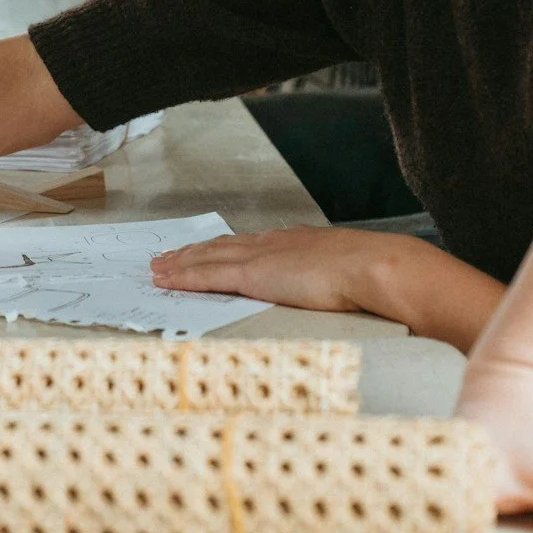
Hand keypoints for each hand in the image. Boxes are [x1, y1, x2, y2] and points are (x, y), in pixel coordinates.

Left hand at [147, 225, 404, 314]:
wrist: (374, 268)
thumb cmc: (371, 276)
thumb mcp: (347, 273)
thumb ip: (332, 279)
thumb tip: (338, 290)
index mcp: (295, 242)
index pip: (249, 245)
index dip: (224, 249)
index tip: (207, 251)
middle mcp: (272, 243)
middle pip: (221, 247)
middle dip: (193, 253)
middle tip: (167, 258)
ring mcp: (260, 257)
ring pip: (207, 258)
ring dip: (180, 263)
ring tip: (158, 268)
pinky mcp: (251, 274)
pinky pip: (207, 275)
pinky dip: (183, 276)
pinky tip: (167, 279)